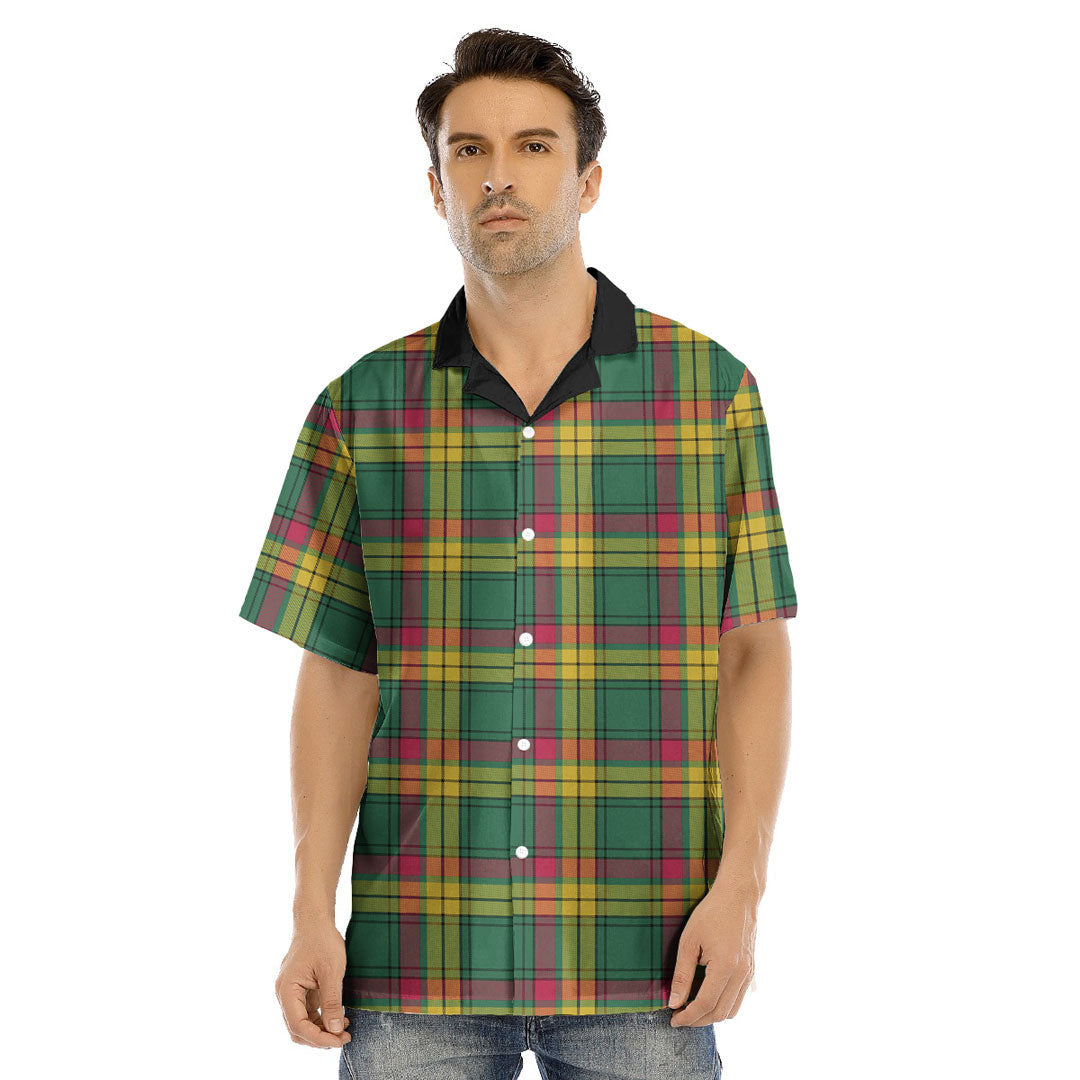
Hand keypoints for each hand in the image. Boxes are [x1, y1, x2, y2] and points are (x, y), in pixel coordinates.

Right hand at [275, 918, 352, 1047]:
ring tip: (344, 1031)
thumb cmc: (322, 941)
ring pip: (302, 1023)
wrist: (316, 921)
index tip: (338, 1040)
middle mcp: (284, 994)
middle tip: (343, 1039)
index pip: (298, 1025)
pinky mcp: (299, 990)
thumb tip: (334, 1030)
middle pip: (297, 1029)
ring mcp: (291, 992)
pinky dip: (321, 1019)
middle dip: (319, 1038)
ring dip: (321, 1030)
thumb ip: (331, 1002)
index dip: (318, 1038)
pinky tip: (339, 1019)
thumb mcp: (332, 972)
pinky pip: (307, 1012)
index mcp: (287, 990)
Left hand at [667, 876, 758, 1026]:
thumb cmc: (711, 914)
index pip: (705, 1004)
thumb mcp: (689, 941)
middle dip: (698, 1020)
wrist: (738, 896)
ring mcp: (749, 973)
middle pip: (720, 1013)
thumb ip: (682, 974)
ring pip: (732, 1010)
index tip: (673, 1019)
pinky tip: (709, 996)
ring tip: (692, 1009)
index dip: (688, 1016)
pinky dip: (724, 1004)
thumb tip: (674, 1002)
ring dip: (712, 1015)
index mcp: (725, 967)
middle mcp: (741, 974)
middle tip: (680, 1016)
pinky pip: (739, 998)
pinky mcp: (751, 970)